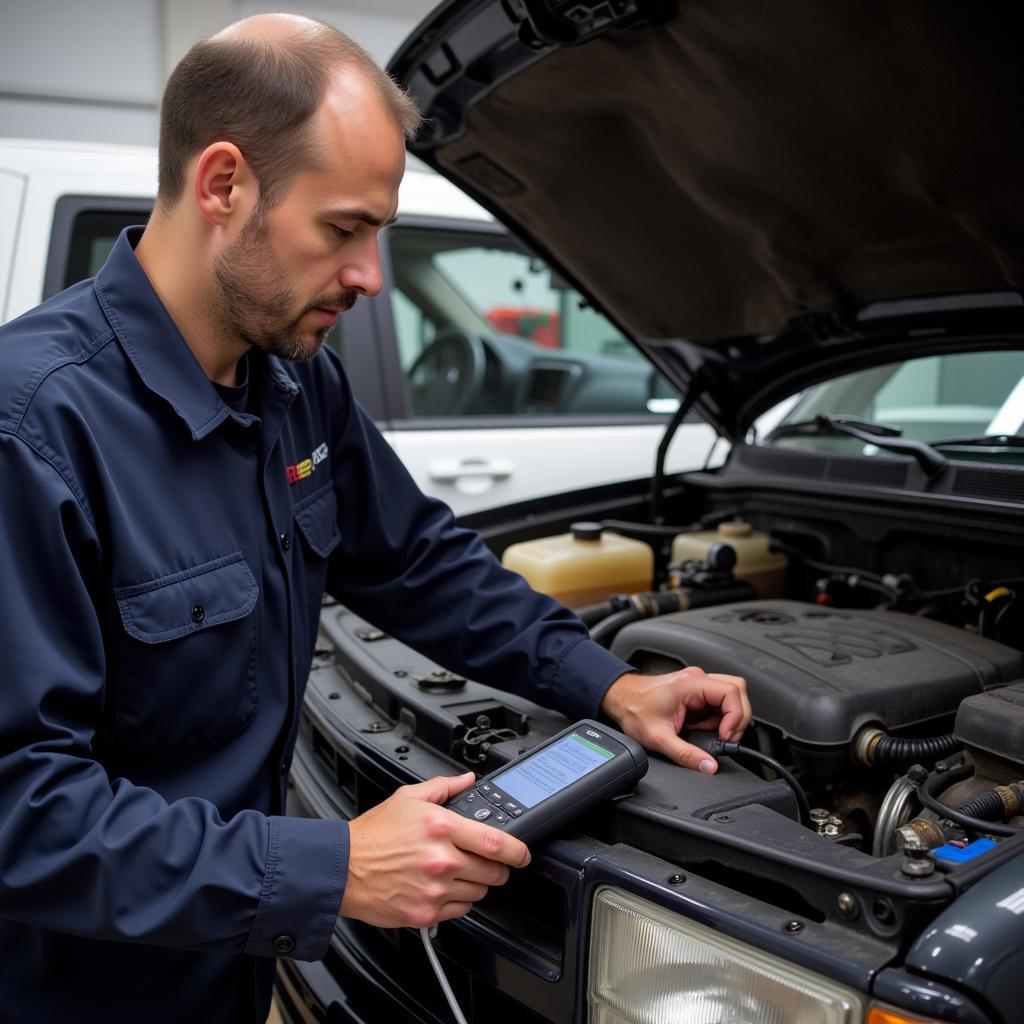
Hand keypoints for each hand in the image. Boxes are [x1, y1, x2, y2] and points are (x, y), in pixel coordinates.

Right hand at [339, 772, 530, 928]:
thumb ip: (444, 788)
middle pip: (493, 872)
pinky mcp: (425, 913)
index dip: (518, 851)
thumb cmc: (373, 835)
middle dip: (497, 869)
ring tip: (456, 873)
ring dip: (476, 884)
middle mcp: (441, 860)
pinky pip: (461, 911)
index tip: (523, 853)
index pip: (496, 842)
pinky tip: (443, 888)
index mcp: (441, 827)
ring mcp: (434, 889)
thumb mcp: (408, 798)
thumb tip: (468, 780)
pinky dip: (458, 902)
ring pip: (479, 893)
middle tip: (486, 862)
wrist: (343, 869)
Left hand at [600, 666, 750, 773]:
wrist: (620, 698)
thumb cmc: (634, 709)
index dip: (736, 716)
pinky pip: (718, 702)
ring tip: (709, 733)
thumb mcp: (659, 737)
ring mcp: (697, 683)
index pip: (731, 692)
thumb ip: (685, 754)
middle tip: (724, 737)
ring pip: (731, 695)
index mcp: (690, 684)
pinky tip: (701, 728)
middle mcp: (697, 678)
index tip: (726, 735)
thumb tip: (708, 765)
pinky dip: (717, 718)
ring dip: (727, 718)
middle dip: (737, 717)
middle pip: (737, 690)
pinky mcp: (696, 691)